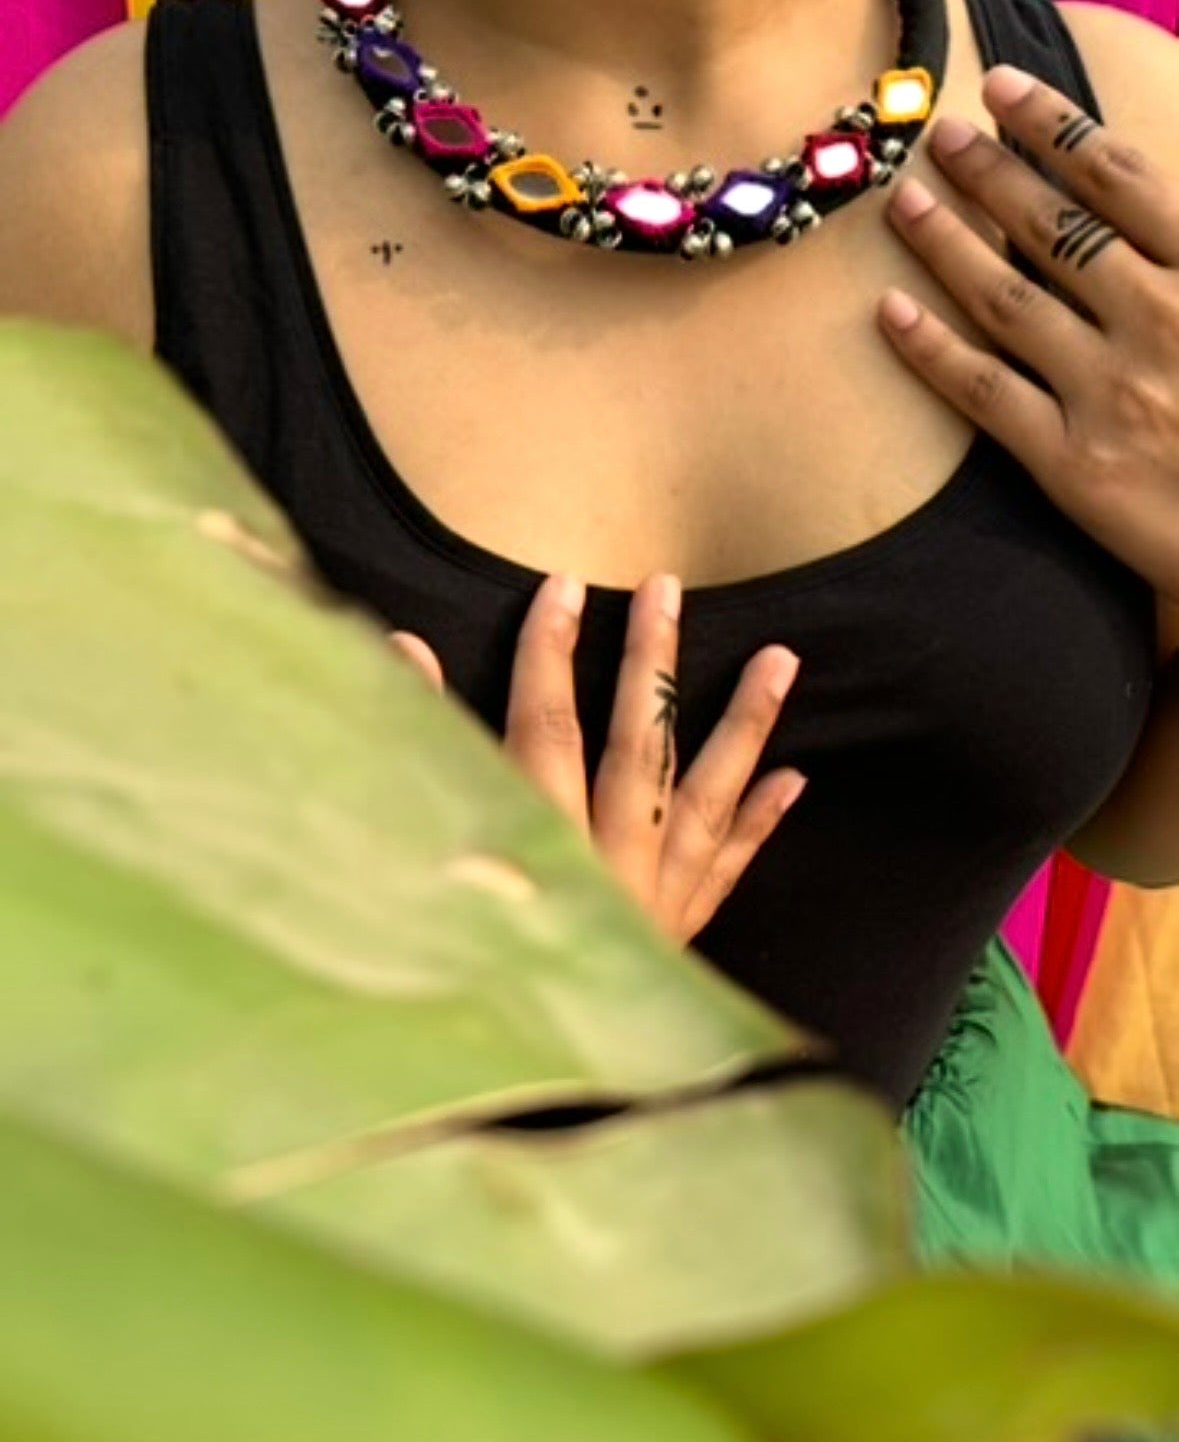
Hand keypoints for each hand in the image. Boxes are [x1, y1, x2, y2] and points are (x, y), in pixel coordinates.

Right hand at [389, 573, 806, 943]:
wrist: (541, 1104)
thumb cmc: (472, 984)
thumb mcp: (436, 875)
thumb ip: (423, 767)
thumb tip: (402, 660)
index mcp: (543, 846)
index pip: (545, 727)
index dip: (548, 653)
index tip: (560, 586)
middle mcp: (609, 862)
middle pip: (636, 747)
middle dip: (650, 663)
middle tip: (666, 587)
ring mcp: (656, 898)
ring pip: (708, 797)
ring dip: (745, 725)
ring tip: (781, 659)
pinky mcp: (681, 934)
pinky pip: (730, 872)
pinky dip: (761, 824)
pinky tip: (793, 776)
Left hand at [880, 64, 1178, 599]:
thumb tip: (1140, 195)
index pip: (1123, 180)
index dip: (1056, 127)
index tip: (1006, 88)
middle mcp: (1161, 321)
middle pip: (1055, 229)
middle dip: (991, 173)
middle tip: (942, 134)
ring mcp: (1112, 394)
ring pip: (1007, 298)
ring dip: (947, 242)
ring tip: (904, 201)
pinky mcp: (1073, 464)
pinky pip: (984, 392)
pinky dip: (929, 347)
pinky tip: (888, 310)